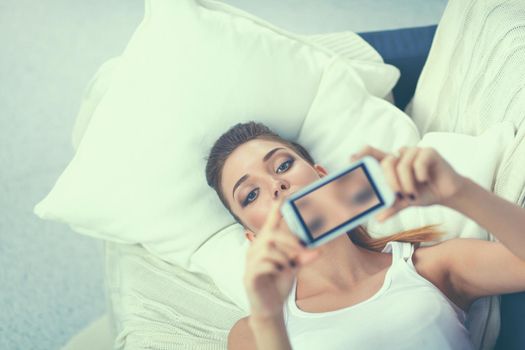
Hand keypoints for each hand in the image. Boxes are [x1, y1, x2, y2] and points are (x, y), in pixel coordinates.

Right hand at [243, 198, 320, 319]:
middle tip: (302, 251)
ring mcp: (250, 263)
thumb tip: (318, 251)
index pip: (269, 223)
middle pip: (271, 235)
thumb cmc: (278, 283)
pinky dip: (276, 267)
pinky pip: (262, 264)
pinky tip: (282, 272)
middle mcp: (255, 250)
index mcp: (265, 244)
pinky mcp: (249, 276)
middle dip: (290, 242)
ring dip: (284, 256)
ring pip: (268, 249)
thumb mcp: (293, 267)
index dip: (275, 209)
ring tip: (290, 266)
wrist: (269, 308)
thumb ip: (303, 257)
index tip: (283, 195)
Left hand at [350, 145, 465, 221]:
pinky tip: (424, 181)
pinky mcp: (429, 152)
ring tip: (413, 194)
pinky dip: (419, 175)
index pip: (371, 152)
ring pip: (402, 164)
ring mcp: (414, 152)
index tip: (351, 160)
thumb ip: (390, 207)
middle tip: (398, 195)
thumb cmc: (422, 194)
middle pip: (387, 161)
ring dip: (406, 183)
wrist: (447, 194)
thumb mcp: (403, 202)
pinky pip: (419, 161)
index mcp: (391, 163)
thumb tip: (377, 218)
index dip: (362, 154)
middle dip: (390, 182)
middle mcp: (400, 155)